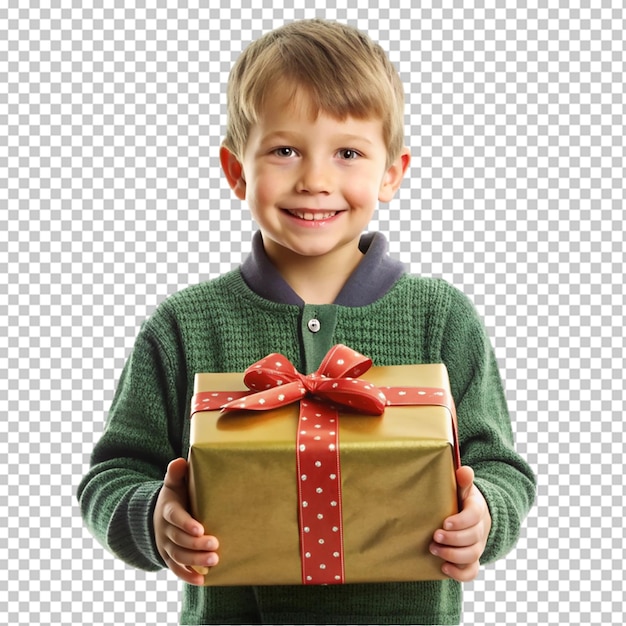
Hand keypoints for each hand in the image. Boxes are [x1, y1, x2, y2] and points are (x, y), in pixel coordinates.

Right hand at [153, 457, 218, 584]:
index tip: (200, 529)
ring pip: (178, 556)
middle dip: (196, 545)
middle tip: (215, 545)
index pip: (175, 517)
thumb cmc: (175, 496)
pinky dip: (187, 576)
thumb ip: (176, 474)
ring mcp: (166, 545)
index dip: (186, 524)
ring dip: (195, 561)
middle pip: (178, 540)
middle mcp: (164, 530)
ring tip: (214, 561)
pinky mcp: (169, 557)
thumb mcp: (173, 483)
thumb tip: (180, 461)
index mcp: (167, 510)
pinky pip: (176, 569)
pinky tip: (202, 581)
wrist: (157, 515)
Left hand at [429, 466, 490, 581]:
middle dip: (453, 539)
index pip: (474, 516)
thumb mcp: (463, 488)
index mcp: (477, 509)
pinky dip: (459, 574)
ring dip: (452, 555)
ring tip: (434, 549)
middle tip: (435, 536)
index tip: (444, 522)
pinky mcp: (472, 560)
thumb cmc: (461, 500)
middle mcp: (480, 529)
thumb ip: (463, 480)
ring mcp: (477, 546)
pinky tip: (444, 568)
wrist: (471, 516)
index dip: (460, 521)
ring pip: (472, 556)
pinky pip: (471, 572)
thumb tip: (464, 470)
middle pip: (473, 538)